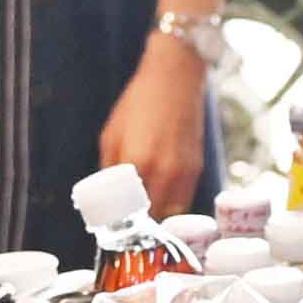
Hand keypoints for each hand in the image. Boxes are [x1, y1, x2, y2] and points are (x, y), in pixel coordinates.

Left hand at [98, 36, 208, 215]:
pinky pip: (184, 198)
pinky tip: (159, 192)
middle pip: (152, 216)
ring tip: (144, 208)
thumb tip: (105, 195)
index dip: (120, 222)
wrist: (174, 79)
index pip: (129, 211)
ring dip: (157, 213)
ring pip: (171, 211)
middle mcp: (164, 172)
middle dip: (139, 220)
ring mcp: (184, 172)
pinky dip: (171, 201)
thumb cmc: (138, 103)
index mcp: (138, 163)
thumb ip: (108, 168)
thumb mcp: (111, 135)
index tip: (113, 223)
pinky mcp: (197, 167)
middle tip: (127, 218)